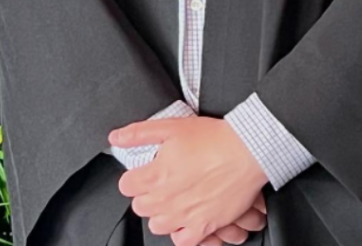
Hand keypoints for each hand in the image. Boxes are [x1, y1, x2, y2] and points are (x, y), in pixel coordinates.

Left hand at [109, 115, 268, 245]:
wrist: (246, 152)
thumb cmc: (213, 138)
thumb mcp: (171, 126)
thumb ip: (139, 133)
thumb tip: (115, 138)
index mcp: (155, 175)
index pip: (126, 186)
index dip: (134, 176)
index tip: (143, 171)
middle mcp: (166, 200)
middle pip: (140, 206)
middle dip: (146, 193)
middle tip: (161, 180)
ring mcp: (184, 216)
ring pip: (156, 225)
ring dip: (161, 212)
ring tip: (173, 197)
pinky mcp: (203, 226)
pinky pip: (181, 241)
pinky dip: (180, 231)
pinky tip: (186, 215)